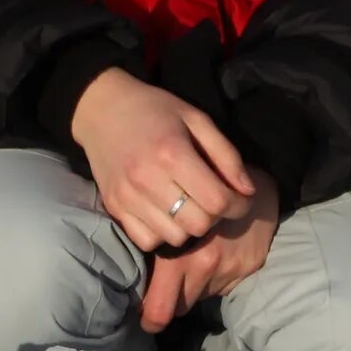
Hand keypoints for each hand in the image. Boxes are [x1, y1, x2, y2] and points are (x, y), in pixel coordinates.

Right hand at [69, 66, 253, 251]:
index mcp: (173, 154)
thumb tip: (248, 191)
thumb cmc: (155, 110)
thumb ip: (226, 155)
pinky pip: (147, 241)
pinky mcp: (113, 208)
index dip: (239, 206)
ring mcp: (127, 198)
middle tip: (214, 200)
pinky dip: (162, 234)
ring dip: (190, 227)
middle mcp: (148, 180)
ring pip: (175, 237)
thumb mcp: (197, 120)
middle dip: (216, 217)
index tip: (241, 199)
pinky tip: (165, 213)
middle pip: (198, 224)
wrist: (102, 109)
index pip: (217, 201)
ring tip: (189, 205)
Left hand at [140, 173, 281, 332]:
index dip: (150, 319)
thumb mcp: (172, 220)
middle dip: (171, 303)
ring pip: (200, 297)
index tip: (146, 319)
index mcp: (180, 258)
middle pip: (178, 309)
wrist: (255, 187)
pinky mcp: (247, 270)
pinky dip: (216, 277)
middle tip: (166, 291)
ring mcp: (229, 272)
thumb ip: (156, 247)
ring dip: (195, 286)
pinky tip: (219, 255)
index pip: (159, 308)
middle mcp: (205, 268)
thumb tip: (137, 274)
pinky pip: (223, 286)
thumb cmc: (201, 197)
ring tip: (197, 261)